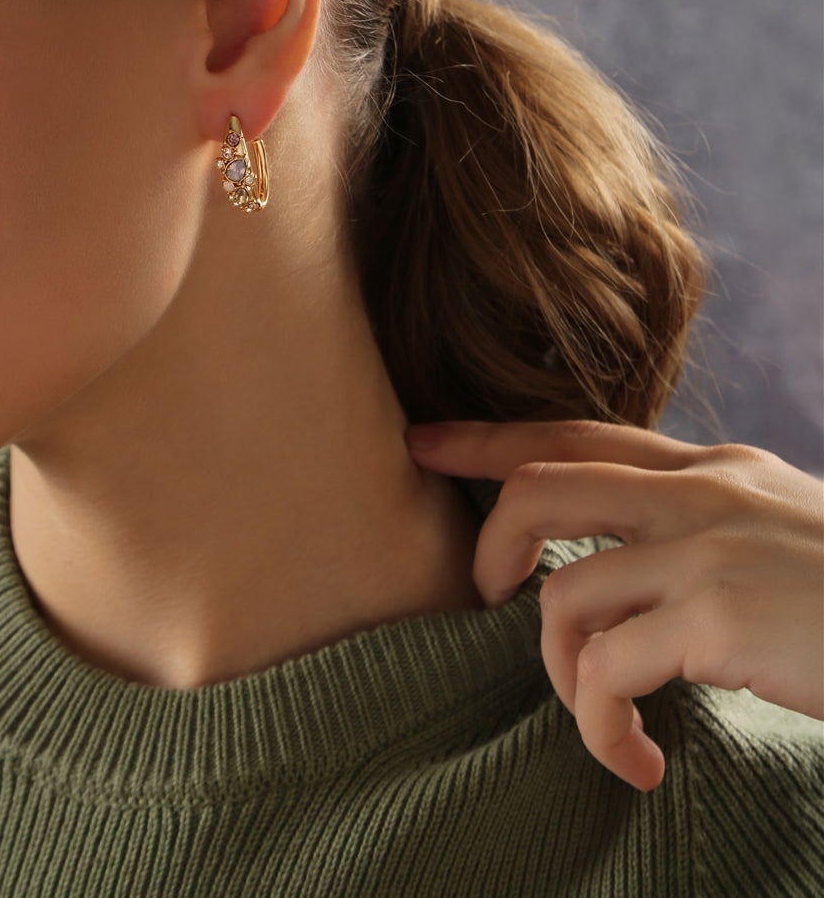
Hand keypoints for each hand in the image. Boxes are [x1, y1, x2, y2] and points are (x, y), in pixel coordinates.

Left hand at [405, 419, 823, 790]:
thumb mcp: (776, 533)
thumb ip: (701, 527)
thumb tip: (617, 565)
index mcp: (712, 469)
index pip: (576, 433)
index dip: (490, 437)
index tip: (423, 441)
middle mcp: (701, 492)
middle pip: (541, 484)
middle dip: (488, 544)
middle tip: (483, 600)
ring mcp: (707, 549)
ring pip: (560, 594)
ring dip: (559, 677)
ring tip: (602, 721)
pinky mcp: (716, 616)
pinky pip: (603, 673)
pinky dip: (600, 730)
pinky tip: (640, 765)